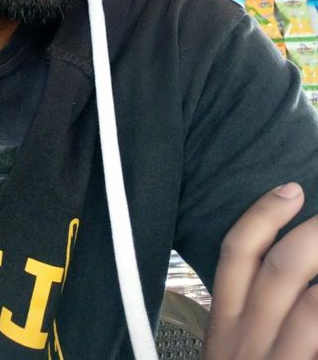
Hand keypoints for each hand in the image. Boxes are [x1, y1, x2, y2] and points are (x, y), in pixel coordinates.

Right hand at [202, 183, 317, 358]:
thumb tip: (286, 273)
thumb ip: (251, 315)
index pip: (236, 253)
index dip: (263, 215)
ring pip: (314, 304)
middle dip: (315, 233)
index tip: (291, 189)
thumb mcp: (232, 353)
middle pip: (281, 268)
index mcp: (224, 324)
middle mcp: (247, 339)